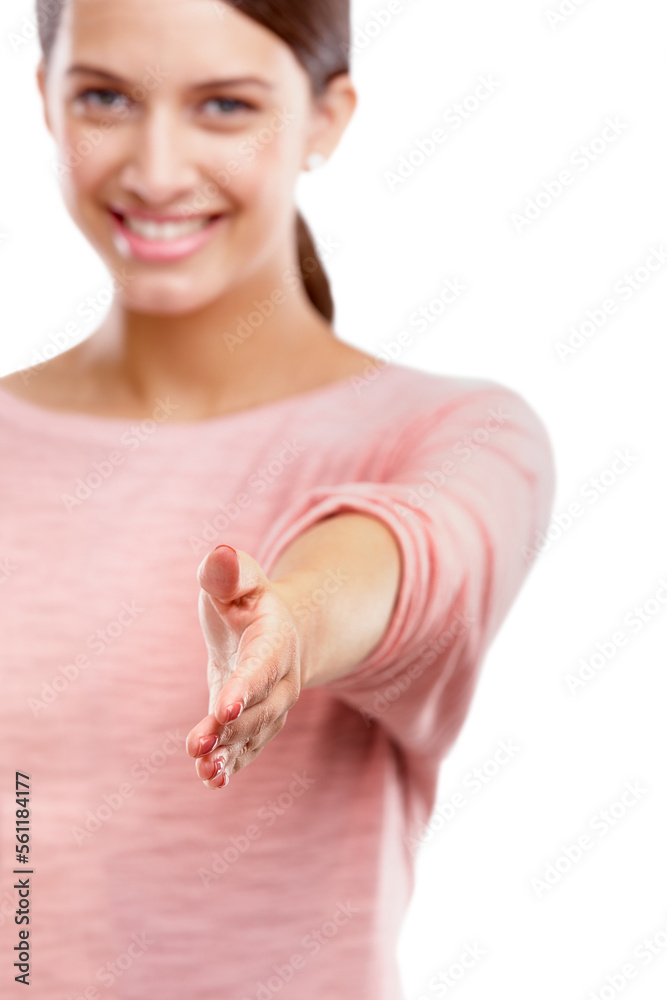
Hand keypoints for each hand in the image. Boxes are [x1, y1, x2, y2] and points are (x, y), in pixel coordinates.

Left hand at [185, 544, 301, 788]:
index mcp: (276, 638)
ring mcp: (272, 704)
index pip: (262, 666)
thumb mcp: (237, 577)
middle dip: (232, 729)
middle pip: (261, 708)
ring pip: (256, 734)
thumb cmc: (246, 597)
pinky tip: (211, 780)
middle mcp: (282, 676)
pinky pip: (249, 747)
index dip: (244, 688)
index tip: (223, 708)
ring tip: (205, 772)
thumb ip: (225, 570)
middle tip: (199, 746)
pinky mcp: (256, 723)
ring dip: (231, 753)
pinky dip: (232, 765)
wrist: (277, 627)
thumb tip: (219, 556)